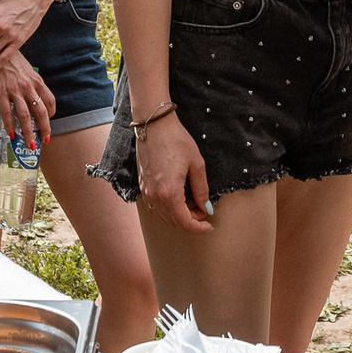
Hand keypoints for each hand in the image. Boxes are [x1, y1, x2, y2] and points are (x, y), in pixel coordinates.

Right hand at [0, 52, 56, 148]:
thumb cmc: (9, 61)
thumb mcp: (26, 70)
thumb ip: (31, 84)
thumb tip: (34, 99)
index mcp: (37, 80)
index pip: (50, 100)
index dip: (51, 114)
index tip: (49, 121)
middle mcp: (28, 86)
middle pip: (41, 112)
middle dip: (44, 129)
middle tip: (44, 140)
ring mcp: (15, 90)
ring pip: (25, 116)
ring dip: (28, 133)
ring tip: (30, 144)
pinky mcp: (1, 92)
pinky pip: (7, 113)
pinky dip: (10, 126)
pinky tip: (11, 134)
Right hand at [132, 110, 211, 233]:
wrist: (153, 125)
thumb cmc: (176, 140)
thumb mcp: (196, 164)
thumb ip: (201, 189)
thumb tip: (206, 207)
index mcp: (169, 193)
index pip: (184, 222)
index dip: (198, 227)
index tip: (208, 225)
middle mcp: (154, 196)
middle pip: (174, 222)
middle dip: (190, 221)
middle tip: (203, 211)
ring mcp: (146, 191)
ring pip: (164, 216)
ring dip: (180, 215)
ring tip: (193, 203)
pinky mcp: (143, 185)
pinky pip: (156, 206)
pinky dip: (169, 208)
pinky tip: (180, 197)